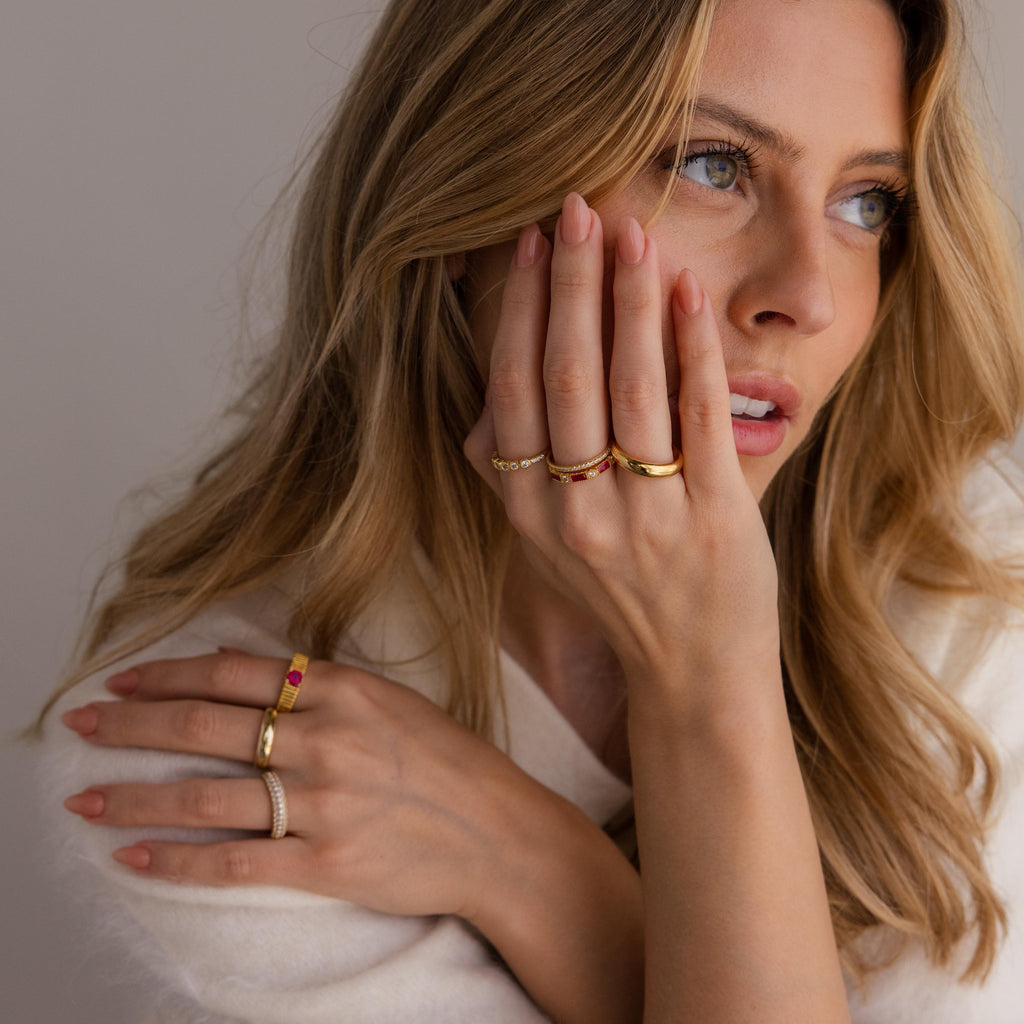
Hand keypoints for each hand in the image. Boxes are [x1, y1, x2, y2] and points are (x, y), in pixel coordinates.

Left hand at [62, 650, 558, 918]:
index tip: (125, 678)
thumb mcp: (392, 702)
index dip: (170, 672)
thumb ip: (325, 687)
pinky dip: (176, 858)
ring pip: (207, 792)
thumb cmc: (449, 763)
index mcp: (345, 689)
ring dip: (136, 791)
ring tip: (84, 795)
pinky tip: (133, 854)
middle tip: (80, 723)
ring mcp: (325, 802)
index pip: (235, 671)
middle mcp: (328, 738)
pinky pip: (234, 859)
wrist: (499, 833)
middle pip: (207, 723)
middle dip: (132, 723)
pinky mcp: (326, 863)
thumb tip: (250, 672)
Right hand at [464, 193, 779, 704]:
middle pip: (565, 376)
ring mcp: (647, 518)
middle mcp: (576, 515)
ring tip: (632, 234)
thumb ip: (510, 476)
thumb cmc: (619, 598)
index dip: (522, 312)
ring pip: (630, 387)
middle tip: (578, 210)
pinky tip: (687, 293)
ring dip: (629, 300)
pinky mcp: (715, 518)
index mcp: (527, 514)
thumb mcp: (544, 548)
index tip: (531, 246)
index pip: (513, 391)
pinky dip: (692, 348)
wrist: (693, 673)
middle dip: (570, 284)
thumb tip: (488, 397)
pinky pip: (700, 416)